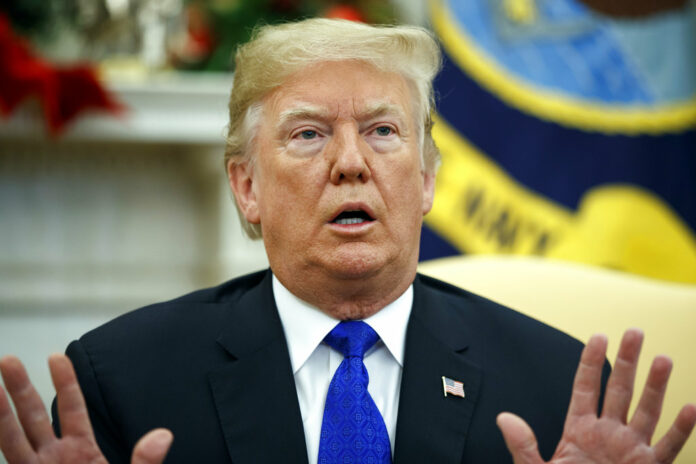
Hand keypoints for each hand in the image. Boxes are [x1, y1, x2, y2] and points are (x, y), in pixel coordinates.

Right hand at [0, 354, 172, 463]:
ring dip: (0, 415)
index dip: (65, 383)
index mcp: (82, 452)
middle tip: (7, 359)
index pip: (72, 409)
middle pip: (33, 417)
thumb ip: (145, 463)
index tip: (56, 357)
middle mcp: (53, 461)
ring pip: (12, 440)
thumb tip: (162, 435)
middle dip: (20, 389)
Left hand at [497, 329, 695, 463]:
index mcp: (579, 430)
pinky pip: (668, 448)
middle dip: (627, 362)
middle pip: (619, 390)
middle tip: (635, 332)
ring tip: (662, 358)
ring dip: (655, 387)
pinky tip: (689, 408)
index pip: (586, 387)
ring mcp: (630, 451)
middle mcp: (608, 434)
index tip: (600, 336)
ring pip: (646, 412)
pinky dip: (681, 430)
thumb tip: (504, 418)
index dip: (592, 362)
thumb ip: (523, 445)